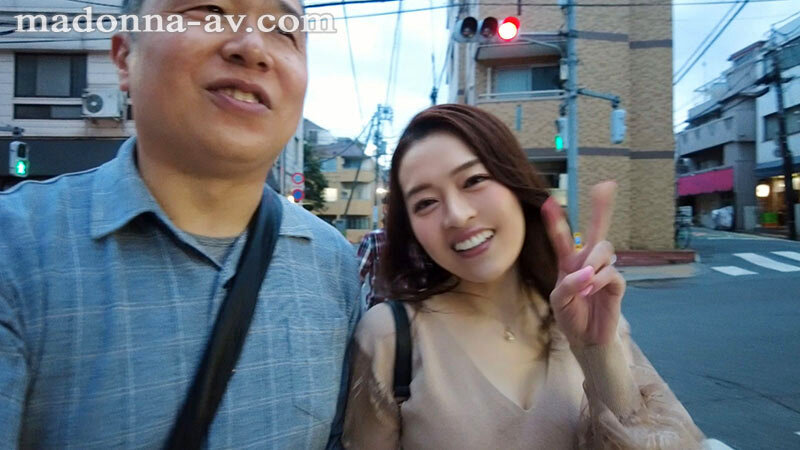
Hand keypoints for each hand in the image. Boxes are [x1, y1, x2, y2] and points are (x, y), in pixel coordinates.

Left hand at [541, 181, 624, 347]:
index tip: (548, 202)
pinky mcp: (616, 284)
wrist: (586, 339)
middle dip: (601, 208)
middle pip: (595, 230)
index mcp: (569, 263)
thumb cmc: (571, 317)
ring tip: (585, 285)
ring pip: (604, 249)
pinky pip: (611, 271)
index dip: (556, 221)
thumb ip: (568, 284)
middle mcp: (587, 262)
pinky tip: (591, 291)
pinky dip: (599, 280)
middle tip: (606, 185)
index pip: (562, 238)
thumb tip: (587, 272)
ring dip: (593, 263)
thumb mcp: (559, 301)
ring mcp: (604, 271)